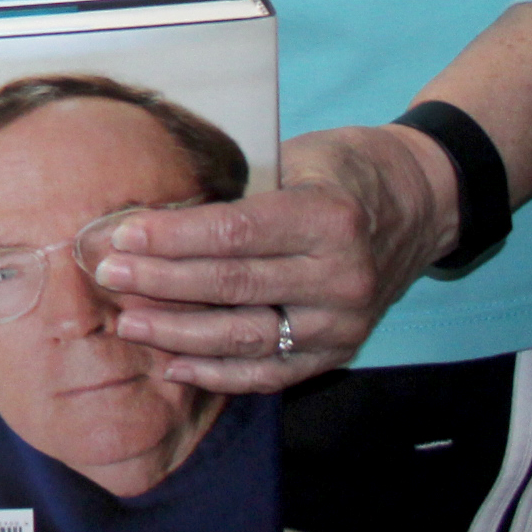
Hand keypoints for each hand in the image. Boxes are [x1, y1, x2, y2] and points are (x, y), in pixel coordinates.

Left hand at [93, 123, 457, 391]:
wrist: (423, 202)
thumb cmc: (345, 170)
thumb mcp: (297, 159)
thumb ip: (239, 191)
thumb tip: (155, 216)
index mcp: (328, 218)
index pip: (234, 234)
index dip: (172, 238)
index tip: (121, 237)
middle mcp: (341, 277)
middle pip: (233, 287)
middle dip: (162, 284)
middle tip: (108, 276)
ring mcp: (343, 322)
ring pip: (246, 337)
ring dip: (180, 334)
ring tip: (128, 323)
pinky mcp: (340, 351)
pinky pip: (272, 372)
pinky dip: (220, 373)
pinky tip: (174, 365)